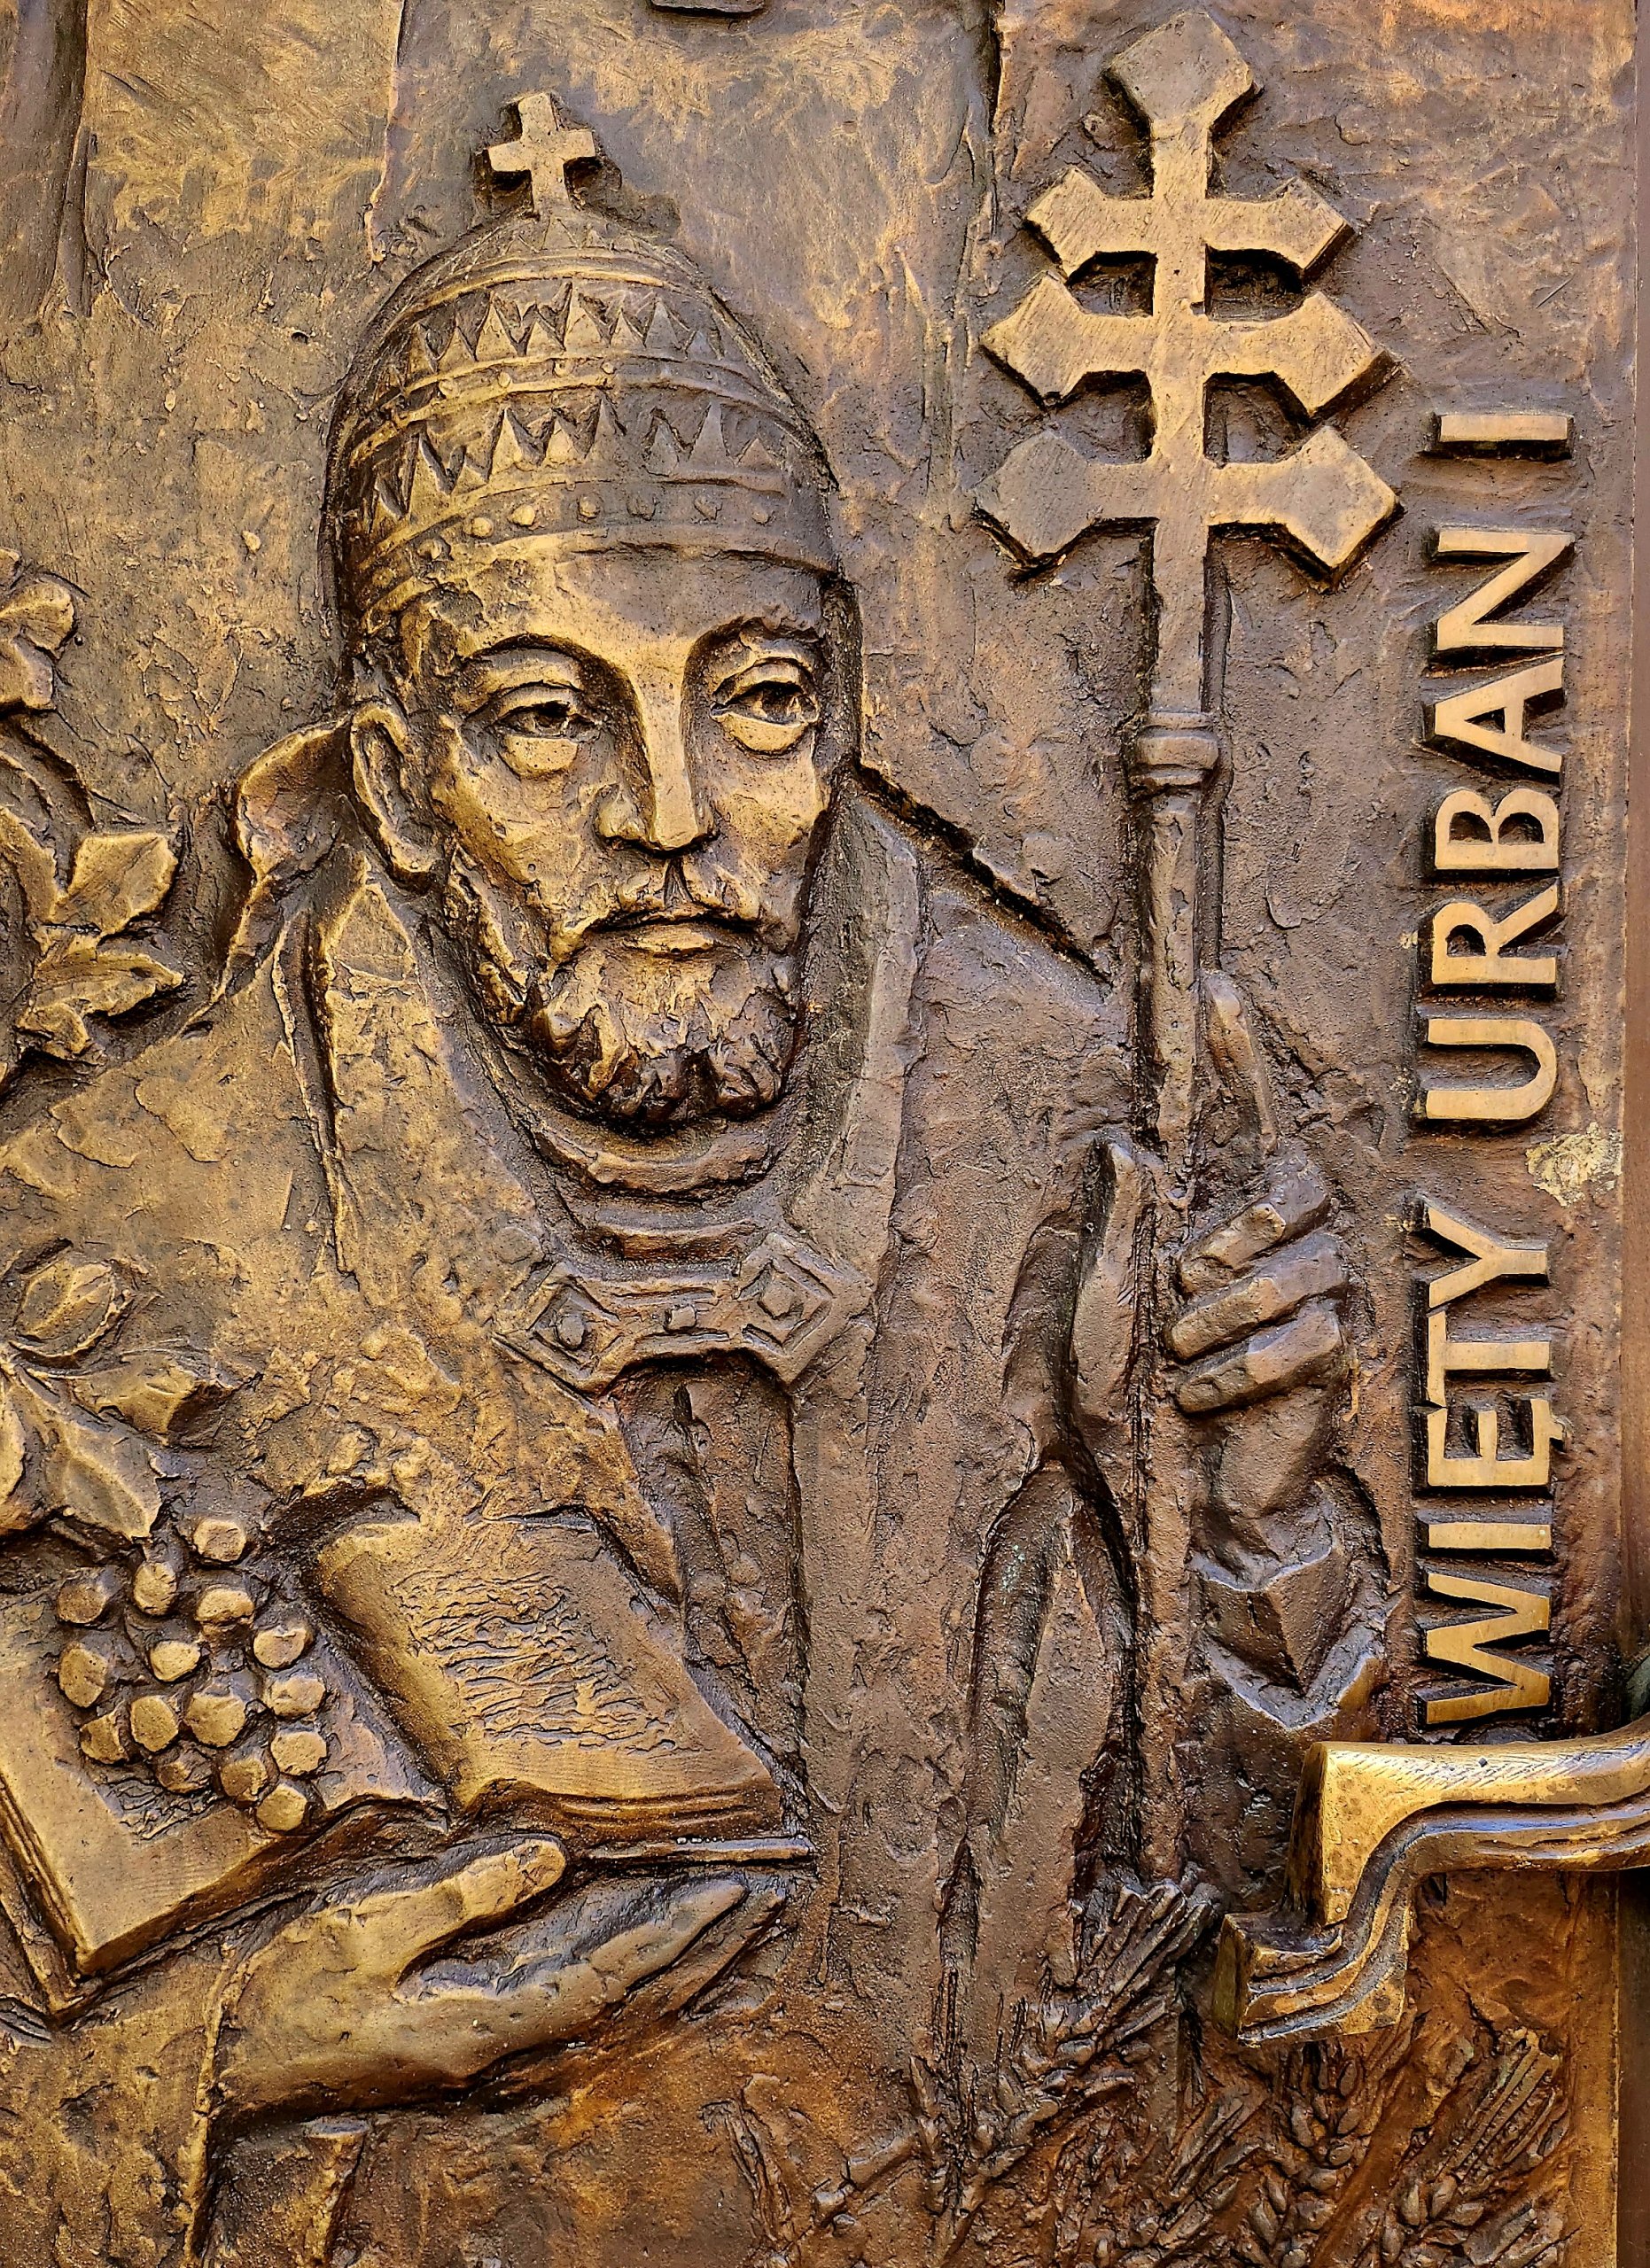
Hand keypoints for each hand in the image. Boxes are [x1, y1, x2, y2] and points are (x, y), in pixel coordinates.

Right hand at [215, 1834, 777, 2118]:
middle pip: (629, 2009)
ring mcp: (491, 2066)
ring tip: (728, 1923)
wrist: (229, 2074)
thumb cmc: (290, 1999)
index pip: (611, 1981)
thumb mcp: (369, 1931)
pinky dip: (628, 1989)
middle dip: (700, 1954)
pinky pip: (577, 2026)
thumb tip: (552, 1855)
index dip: (675, 1936)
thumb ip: (464, 1895)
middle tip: (762, 1899)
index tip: (730, 1892)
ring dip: (675, 1972)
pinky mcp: (476, 2057)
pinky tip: (651, 1962)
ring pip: (611, 2021)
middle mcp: (503, 2060)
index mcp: (484, 2032)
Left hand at [1067, 977, 1353, 1565]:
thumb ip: (1117, 1234)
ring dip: (1226, 1315)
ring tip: (1181, 1359)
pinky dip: (1242, 1371)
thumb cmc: (1124, 1405)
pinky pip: (1310, 1334)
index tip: (1214, 986)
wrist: (1165, 1504)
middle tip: (1186, 1281)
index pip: (1237, 1122)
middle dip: (1237, 1230)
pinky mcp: (1336, 1356)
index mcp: (1210, 1217)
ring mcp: (1314, 1295)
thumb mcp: (1100, 1313)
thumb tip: (1126, 1147)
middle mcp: (1272, 1242)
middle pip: (1293, 1182)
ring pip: (1302, 1263)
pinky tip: (1203, 1400)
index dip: (1232, 1056)